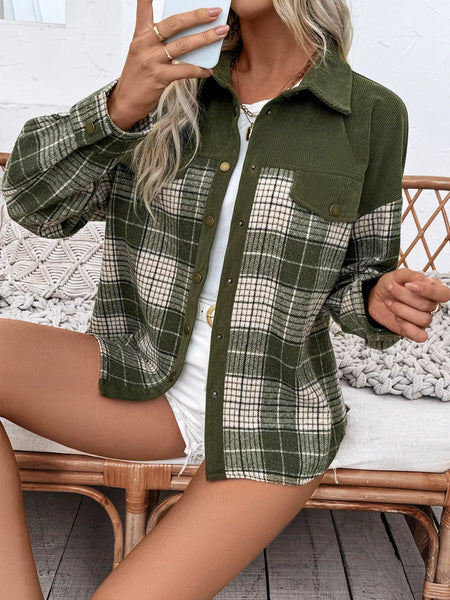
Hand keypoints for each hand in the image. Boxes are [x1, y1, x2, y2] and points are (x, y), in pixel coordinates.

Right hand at [107, 1, 228, 129]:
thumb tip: (187, 36)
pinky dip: (199, 70)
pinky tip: (208, 70)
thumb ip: (158, 42)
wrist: (125, 102)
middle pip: (175, 24)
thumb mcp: (142, 53)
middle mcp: (145, 44)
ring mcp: (152, 60)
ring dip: (205, 38)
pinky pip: (185, 71)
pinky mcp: (159, 77)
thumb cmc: (137, 76)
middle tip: (215, 12)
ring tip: (221, 33)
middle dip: (197, 16)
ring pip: (183, 45)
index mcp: (140, 34)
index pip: (144, 8)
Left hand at [367, 268, 449, 342]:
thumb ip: (412, 275)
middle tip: (390, 288)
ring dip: (402, 310)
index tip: (409, 285)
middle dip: (405, 296)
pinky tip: (396, 318)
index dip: (429, 291)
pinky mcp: (414, 331)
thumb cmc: (390, 285)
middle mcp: (431, 305)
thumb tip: (424, 281)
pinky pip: (421, 336)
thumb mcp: (398, 275)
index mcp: (432, 290)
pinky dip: (408, 327)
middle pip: (428, 305)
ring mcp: (423, 319)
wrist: (374, 297)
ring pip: (424, 320)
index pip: (444, 294)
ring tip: (389, 302)